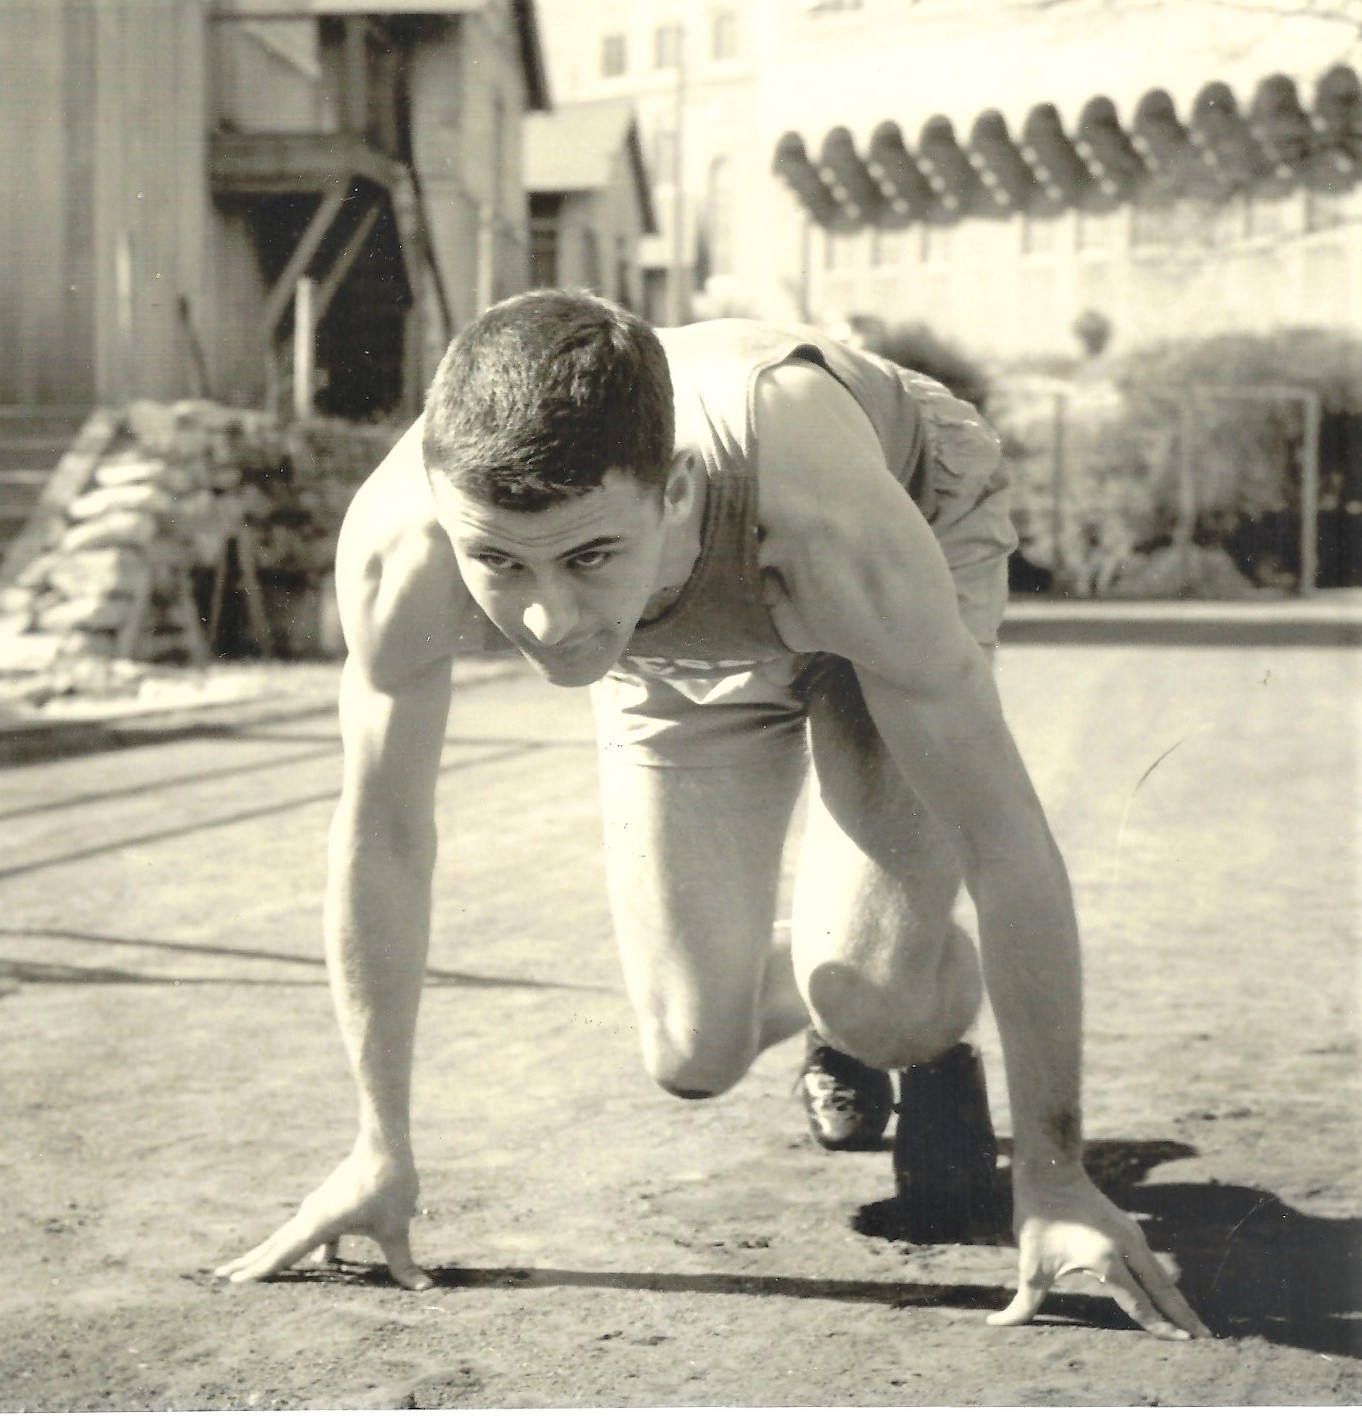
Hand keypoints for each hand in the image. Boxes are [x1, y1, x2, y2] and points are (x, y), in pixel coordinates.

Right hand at [215, 1145, 431, 1289]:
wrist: (386, 1142)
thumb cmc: (388, 1184)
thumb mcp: (395, 1227)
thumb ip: (403, 1261)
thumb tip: (423, 1288)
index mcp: (318, 1224)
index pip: (283, 1254)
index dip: (259, 1271)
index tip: (232, 1283)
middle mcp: (311, 1215)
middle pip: (276, 1244)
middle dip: (250, 1262)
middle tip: (221, 1277)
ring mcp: (319, 1206)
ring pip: (290, 1235)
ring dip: (272, 1252)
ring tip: (252, 1267)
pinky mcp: (331, 1200)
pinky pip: (312, 1228)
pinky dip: (308, 1245)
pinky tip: (324, 1259)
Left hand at [988, 1169, 1210, 1340]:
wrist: (1051, 1170)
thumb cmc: (1038, 1216)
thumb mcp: (1030, 1263)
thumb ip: (1022, 1303)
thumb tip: (995, 1325)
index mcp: (1106, 1260)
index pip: (1139, 1304)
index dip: (1159, 1326)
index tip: (1181, 1342)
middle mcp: (1128, 1248)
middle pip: (1163, 1291)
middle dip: (1182, 1317)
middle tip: (1206, 1340)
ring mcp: (1132, 1236)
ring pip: (1162, 1276)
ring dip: (1177, 1300)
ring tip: (1193, 1324)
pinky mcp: (1130, 1229)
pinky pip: (1153, 1263)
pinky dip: (1165, 1282)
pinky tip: (1168, 1294)